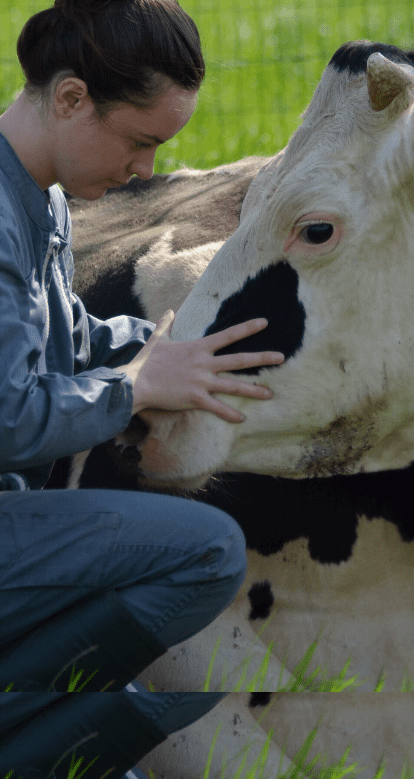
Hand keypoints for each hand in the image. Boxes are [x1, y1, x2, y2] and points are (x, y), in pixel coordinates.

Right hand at [117, 310, 283, 422]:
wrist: (136, 382)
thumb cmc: (146, 362)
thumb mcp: (158, 340)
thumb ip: (166, 324)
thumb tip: (169, 311)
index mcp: (198, 348)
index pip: (228, 335)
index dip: (247, 328)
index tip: (265, 323)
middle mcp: (204, 364)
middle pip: (239, 360)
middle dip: (262, 358)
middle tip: (282, 357)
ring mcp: (201, 382)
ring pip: (234, 386)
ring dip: (254, 390)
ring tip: (271, 394)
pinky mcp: (195, 398)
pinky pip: (217, 408)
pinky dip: (230, 414)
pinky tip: (242, 419)